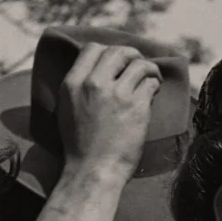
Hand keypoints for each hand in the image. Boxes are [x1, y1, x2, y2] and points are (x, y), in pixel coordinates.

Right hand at [58, 43, 160, 182]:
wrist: (93, 171)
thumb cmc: (80, 147)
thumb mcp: (67, 110)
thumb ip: (78, 88)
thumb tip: (96, 72)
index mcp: (73, 84)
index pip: (92, 48)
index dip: (107, 52)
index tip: (116, 63)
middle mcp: (94, 84)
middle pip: (118, 52)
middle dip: (132, 56)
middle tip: (138, 67)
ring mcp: (117, 94)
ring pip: (139, 64)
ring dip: (149, 69)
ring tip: (151, 78)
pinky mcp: (137, 106)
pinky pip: (151, 83)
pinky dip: (154, 85)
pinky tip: (153, 94)